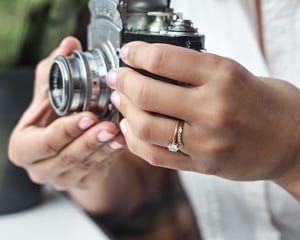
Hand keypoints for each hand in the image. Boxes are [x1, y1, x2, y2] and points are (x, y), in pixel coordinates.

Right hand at [8, 37, 124, 190]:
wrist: (66, 143)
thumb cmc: (53, 118)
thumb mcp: (48, 95)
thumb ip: (55, 70)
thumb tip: (70, 44)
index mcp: (24, 147)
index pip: (43, 143)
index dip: (66, 130)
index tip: (87, 115)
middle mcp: (40, 167)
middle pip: (65, 157)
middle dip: (89, 141)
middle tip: (108, 125)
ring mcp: (62, 178)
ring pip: (85, 166)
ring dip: (104, 148)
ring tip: (120, 132)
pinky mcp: (82, 182)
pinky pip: (98, 171)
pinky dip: (111, 155)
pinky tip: (122, 142)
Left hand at [106, 41, 299, 190]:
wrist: (294, 142)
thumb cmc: (268, 104)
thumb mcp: (237, 74)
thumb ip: (197, 72)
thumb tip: (156, 66)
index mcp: (224, 77)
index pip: (164, 59)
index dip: (137, 53)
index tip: (128, 53)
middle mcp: (213, 109)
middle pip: (147, 94)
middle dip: (123, 81)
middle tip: (117, 76)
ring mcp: (205, 142)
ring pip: (145, 127)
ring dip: (125, 110)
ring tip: (121, 100)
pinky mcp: (201, 165)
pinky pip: (155, 156)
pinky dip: (134, 140)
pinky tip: (130, 128)